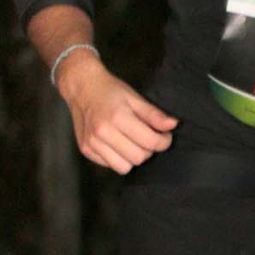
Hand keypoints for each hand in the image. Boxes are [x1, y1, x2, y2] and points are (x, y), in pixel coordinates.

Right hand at [58, 51, 176, 173]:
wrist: (82, 87)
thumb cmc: (110, 91)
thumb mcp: (135, 97)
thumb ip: (154, 114)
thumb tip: (173, 125)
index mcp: (118, 117)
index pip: (150, 143)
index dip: (163, 141)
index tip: (164, 135)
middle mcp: (102, 133)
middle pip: (139, 158)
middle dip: (149, 150)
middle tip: (147, 137)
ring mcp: (92, 143)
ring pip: (124, 167)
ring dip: (133, 157)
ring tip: (132, 142)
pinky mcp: (86, 150)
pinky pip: (110, 166)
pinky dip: (118, 158)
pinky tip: (117, 144)